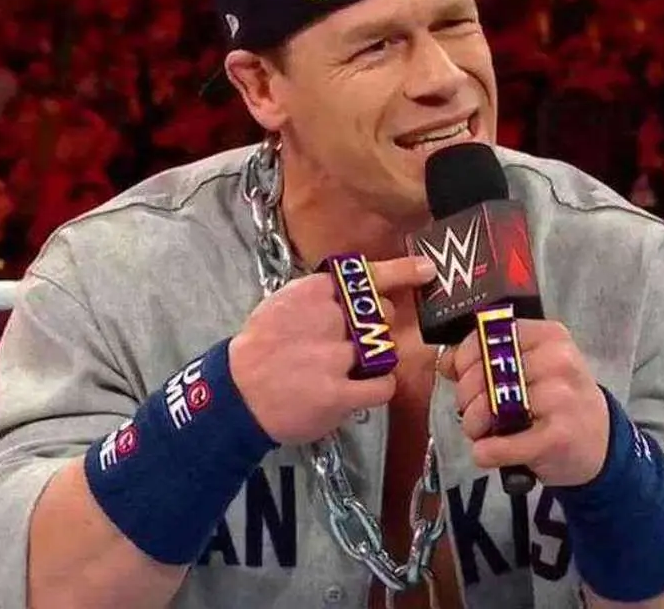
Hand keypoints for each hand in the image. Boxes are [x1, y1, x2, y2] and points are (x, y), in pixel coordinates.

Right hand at [230, 255, 436, 445]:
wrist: (237, 393)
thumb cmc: (263, 346)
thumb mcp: (285, 303)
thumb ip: (323, 295)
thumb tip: (366, 288)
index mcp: (313, 292)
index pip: (368, 276)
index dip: (402, 272)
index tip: (427, 270)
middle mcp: (327, 320)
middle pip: (384, 314)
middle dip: (379, 327)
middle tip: (357, 341)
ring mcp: (334, 358)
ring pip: (386, 350)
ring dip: (377, 358)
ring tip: (352, 367)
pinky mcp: (338, 394)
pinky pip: (383, 386)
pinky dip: (380, 387)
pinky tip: (362, 389)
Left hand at [439, 319, 609, 486]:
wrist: (600, 442)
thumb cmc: (557, 399)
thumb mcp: (530, 368)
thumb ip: (487, 358)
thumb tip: (446, 361)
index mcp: (549, 336)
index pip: (489, 336)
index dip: (465, 358)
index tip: (463, 375)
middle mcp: (558, 361)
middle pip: (487, 372)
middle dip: (466, 395)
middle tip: (471, 411)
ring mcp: (561, 399)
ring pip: (491, 407)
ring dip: (474, 424)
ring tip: (482, 432)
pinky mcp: (558, 437)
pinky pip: (502, 445)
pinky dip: (486, 451)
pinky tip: (486, 451)